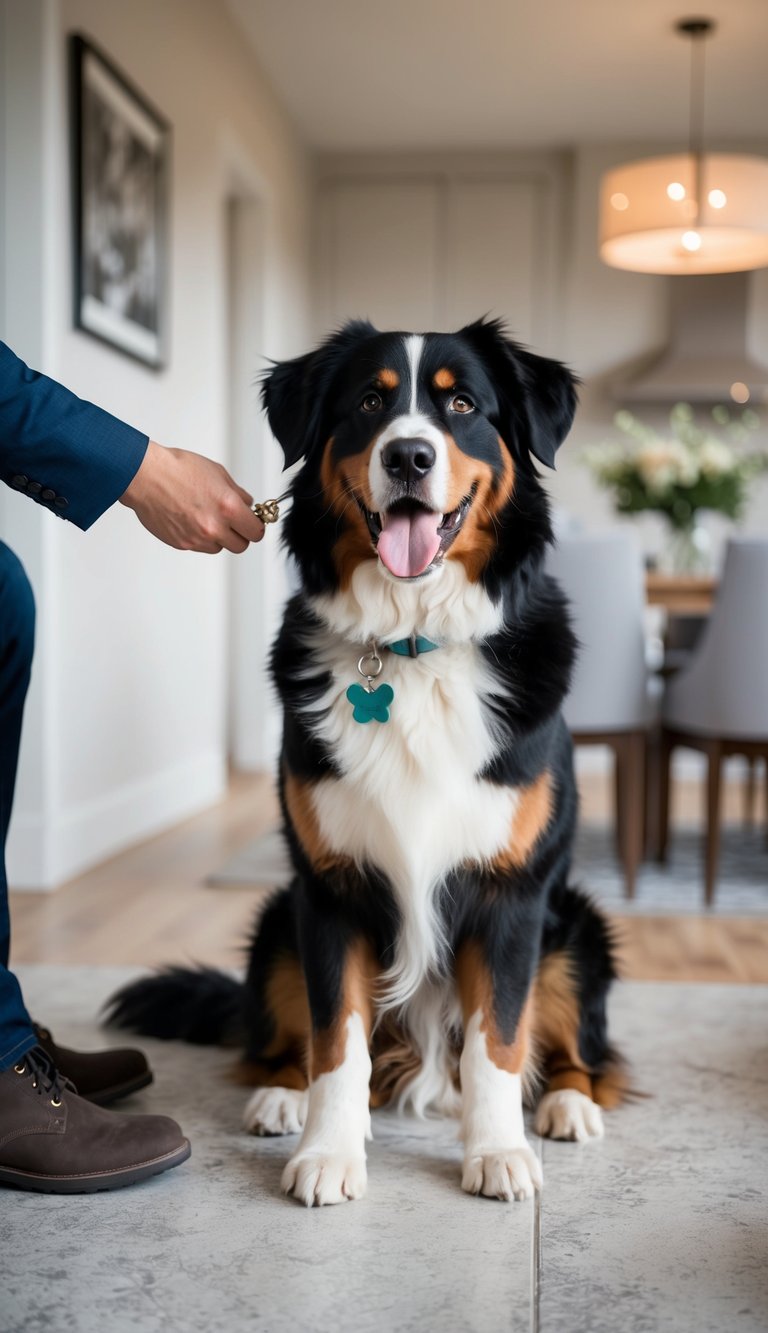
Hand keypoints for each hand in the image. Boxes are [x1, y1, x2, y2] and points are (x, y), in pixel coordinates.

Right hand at [120, 441, 265, 552]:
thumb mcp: (218, 473)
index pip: (256, 531)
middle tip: (232, 523)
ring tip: (205, 517)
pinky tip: (191, 519)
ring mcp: (197, 538)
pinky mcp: (182, 544)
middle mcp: (214, 527)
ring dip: (218, 537)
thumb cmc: (178, 469)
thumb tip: (248, 505)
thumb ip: (237, 493)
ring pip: (220, 547)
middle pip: (241, 546)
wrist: (146, 477)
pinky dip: (200, 538)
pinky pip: (200, 546)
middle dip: (240, 534)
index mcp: (228, 507)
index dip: (255, 526)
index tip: (252, 523)